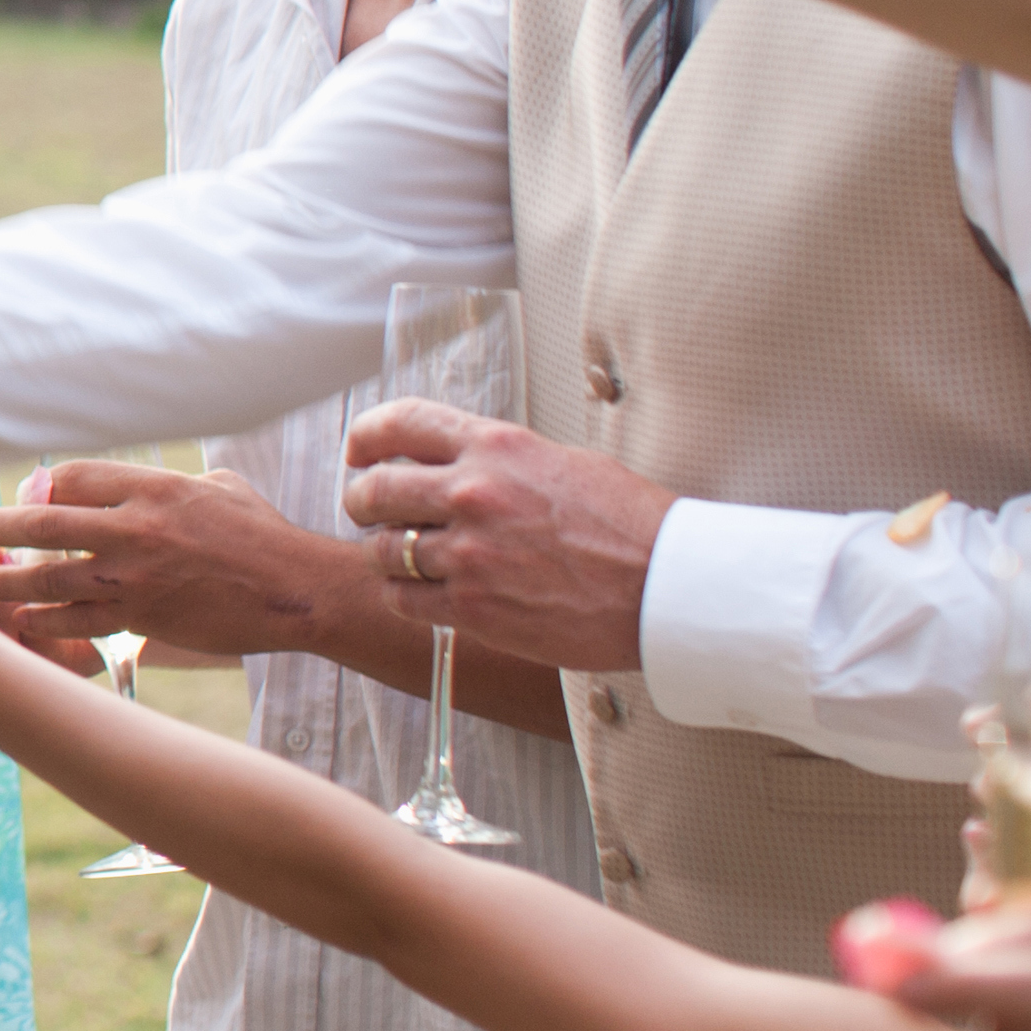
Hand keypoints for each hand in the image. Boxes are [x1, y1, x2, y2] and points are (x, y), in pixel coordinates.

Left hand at [0, 459, 352, 667]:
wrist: (299, 590)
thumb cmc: (263, 536)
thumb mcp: (219, 488)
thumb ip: (168, 484)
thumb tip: (135, 484)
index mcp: (151, 487)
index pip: (70, 478)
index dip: (40, 488)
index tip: (26, 498)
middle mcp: (135, 527)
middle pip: (42, 523)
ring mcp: (135, 575)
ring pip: (49, 577)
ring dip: (4, 580)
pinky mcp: (144, 617)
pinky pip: (78, 620)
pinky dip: (44, 621)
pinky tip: (21, 621)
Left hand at [337, 405, 665, 673]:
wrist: (670, 589)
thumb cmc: (633, 527)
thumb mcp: (564, 464)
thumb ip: (500, 462)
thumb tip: (458, 465)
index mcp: (497, 448)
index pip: (400, 423)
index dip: (367, 437)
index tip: (359, 451)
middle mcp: (473, 494)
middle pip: (373, 490)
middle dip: (363, 502)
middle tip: (369, 512)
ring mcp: (469, 553)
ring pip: (383, 550)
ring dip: (386, 554)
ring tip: (406, 558)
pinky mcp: (473, 607)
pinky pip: (404, 599)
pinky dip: (405, 596)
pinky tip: (426, 594)